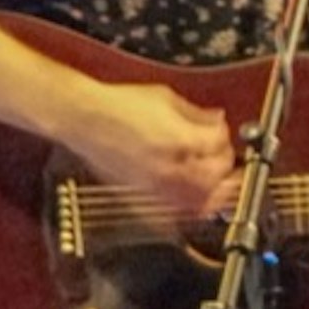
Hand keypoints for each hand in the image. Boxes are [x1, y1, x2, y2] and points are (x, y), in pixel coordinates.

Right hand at [76, 79, 236, 222]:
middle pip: (216, 174)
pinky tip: (196, 199)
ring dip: (215, 191)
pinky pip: (176, 210)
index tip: (219, 130)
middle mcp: (172, 166)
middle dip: (225, 164)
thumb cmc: (115, 105)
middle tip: (224, 156)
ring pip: (201, 200)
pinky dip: (192, 207)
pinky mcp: (144, 194)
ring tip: (219, 183)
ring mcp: (157, 184)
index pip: (219, 144)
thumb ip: (197, 113)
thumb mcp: (165, 98)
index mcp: (181, 138)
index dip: (223, 135)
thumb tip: (217, 119)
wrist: (83, 118)